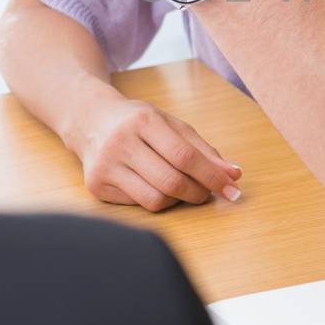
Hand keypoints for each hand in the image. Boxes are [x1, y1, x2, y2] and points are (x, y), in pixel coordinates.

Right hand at [68, 86, 242, 210]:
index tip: (231, 188)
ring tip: (182, 188)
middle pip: (171, 182)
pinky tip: (156, 186)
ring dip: (178, 200)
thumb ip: (203, 150)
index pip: (184, 156)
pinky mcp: (97, 186)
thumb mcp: (171, 125)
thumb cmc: (138, 122)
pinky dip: (157, 200)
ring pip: (155, 199)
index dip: (212, 176)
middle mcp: (120, 143)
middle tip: (207, 192)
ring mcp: (105, 166)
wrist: (90, 120)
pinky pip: (139, 205)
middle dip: (198, 192)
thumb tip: (233, 175)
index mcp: (143, 121)